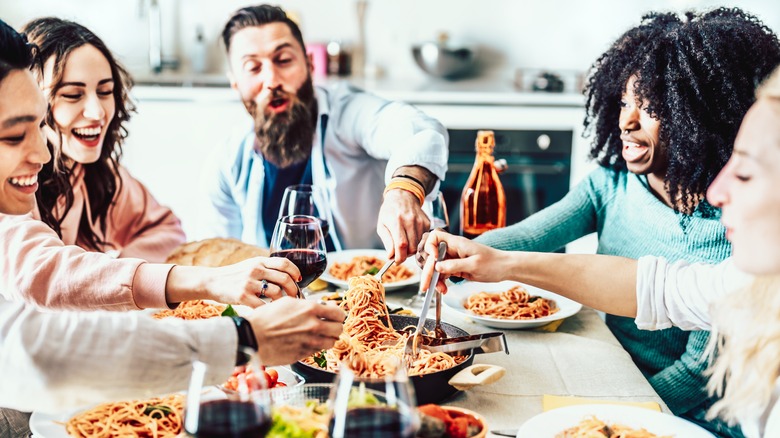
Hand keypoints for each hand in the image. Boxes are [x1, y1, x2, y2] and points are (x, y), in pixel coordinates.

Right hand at [167, 257, 301, 307]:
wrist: (211, 281)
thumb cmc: (234, 275)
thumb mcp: (250, 265)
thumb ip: (266, 267)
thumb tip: (289, 276)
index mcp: (259, 261)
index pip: (284, 263)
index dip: (295, 272)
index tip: (299, 280)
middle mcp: (255, 270)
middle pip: (284, 279)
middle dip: (294, 290)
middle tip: (295, 298)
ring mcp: (248, 283)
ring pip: (276, 292)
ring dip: (283, 302)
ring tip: (283, 307)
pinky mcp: (242, 296)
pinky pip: (262, 305)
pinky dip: (269, 310)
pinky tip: (270, 312)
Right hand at [245, 297, 344, 365]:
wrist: (252, 336)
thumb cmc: (265, 318)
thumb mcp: (288, 302)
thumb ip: (307, 305)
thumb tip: (319, 308)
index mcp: (311, 309)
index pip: (339, 313)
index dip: (338, 314)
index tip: (335, 315)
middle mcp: (314, 326)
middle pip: (339, 329)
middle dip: (335, 327)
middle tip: (329, 325)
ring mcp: (309, 342)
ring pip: (332, 342)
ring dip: (327, 338)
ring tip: (319, 335)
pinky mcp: (303, 354)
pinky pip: (317, 351)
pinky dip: (315, 347)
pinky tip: (306, 342)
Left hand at [377, 189, 430, 263]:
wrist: (403, 196)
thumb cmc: (389, 211)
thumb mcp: (382, 225)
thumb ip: (387, 242)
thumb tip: (391, 256)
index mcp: (396, 221)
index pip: (401, 244)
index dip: (399, 257)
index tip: (396, 261)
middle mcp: (410, 221)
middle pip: (412, 248)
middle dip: (405, 255)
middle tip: (400, 252)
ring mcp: (420, 221)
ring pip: (419, 245)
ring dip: (412, 249)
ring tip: (405, 243)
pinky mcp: (427, 222)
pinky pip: (423, 239)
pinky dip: (417, 241)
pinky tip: (411, 235)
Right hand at [419, 229, 509, 292]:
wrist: (505, 268)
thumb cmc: (493, 263)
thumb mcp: (473, 265)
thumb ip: (454, 265)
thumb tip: (437, 266)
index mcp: (456, 243)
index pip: (434, 237)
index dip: (429, 247)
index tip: (433, 259)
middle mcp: (453, 249)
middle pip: (432, 256)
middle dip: (428, 271)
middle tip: (426, 286)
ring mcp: (454, 258)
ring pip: (436, 267)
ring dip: (435, 279)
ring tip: (440, 290)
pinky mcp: (456, 267)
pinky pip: (443, 274)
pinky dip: (441, 282)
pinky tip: (444, 289)